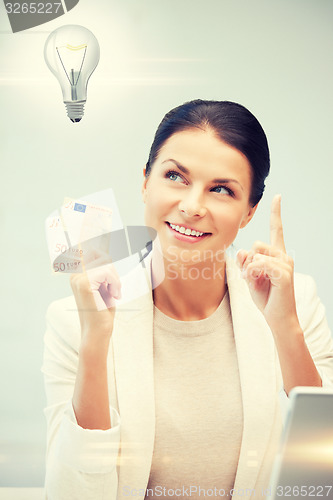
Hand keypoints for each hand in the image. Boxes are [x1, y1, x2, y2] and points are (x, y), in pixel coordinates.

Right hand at [70, 256, 121, 342]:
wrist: (98, 331)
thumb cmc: (102, 311)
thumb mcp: (103, 286)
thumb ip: (102, 270)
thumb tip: (103, 252)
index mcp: (77, 274)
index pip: (88, 250)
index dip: (98, 248)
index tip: (102, 245)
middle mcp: (75, 274)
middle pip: (101, 255)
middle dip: (113, 271)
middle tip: (114, 288)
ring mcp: (79, 278)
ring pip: (106, 264)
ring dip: (115, 279)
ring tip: (113, 293)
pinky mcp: (85, 284)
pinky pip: (107, 272)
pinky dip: (115, 284)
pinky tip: (114, 296)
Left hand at [236, 195, 297, 332]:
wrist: (276, 317)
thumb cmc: (265, 296)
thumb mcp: (249, 276)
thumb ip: (245, 262)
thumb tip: (242, 250)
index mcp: (276, 254)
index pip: (276, 229)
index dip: (276, 213)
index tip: (277, 196)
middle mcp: (284, 255)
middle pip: (256, 244)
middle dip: (248, 261)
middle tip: (253, 276)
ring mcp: (285, 264)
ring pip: (256, 254)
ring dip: (249, 270)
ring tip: (257, 281)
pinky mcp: (284, 273)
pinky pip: (259, 264)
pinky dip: (252, 274)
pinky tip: (258, 282)